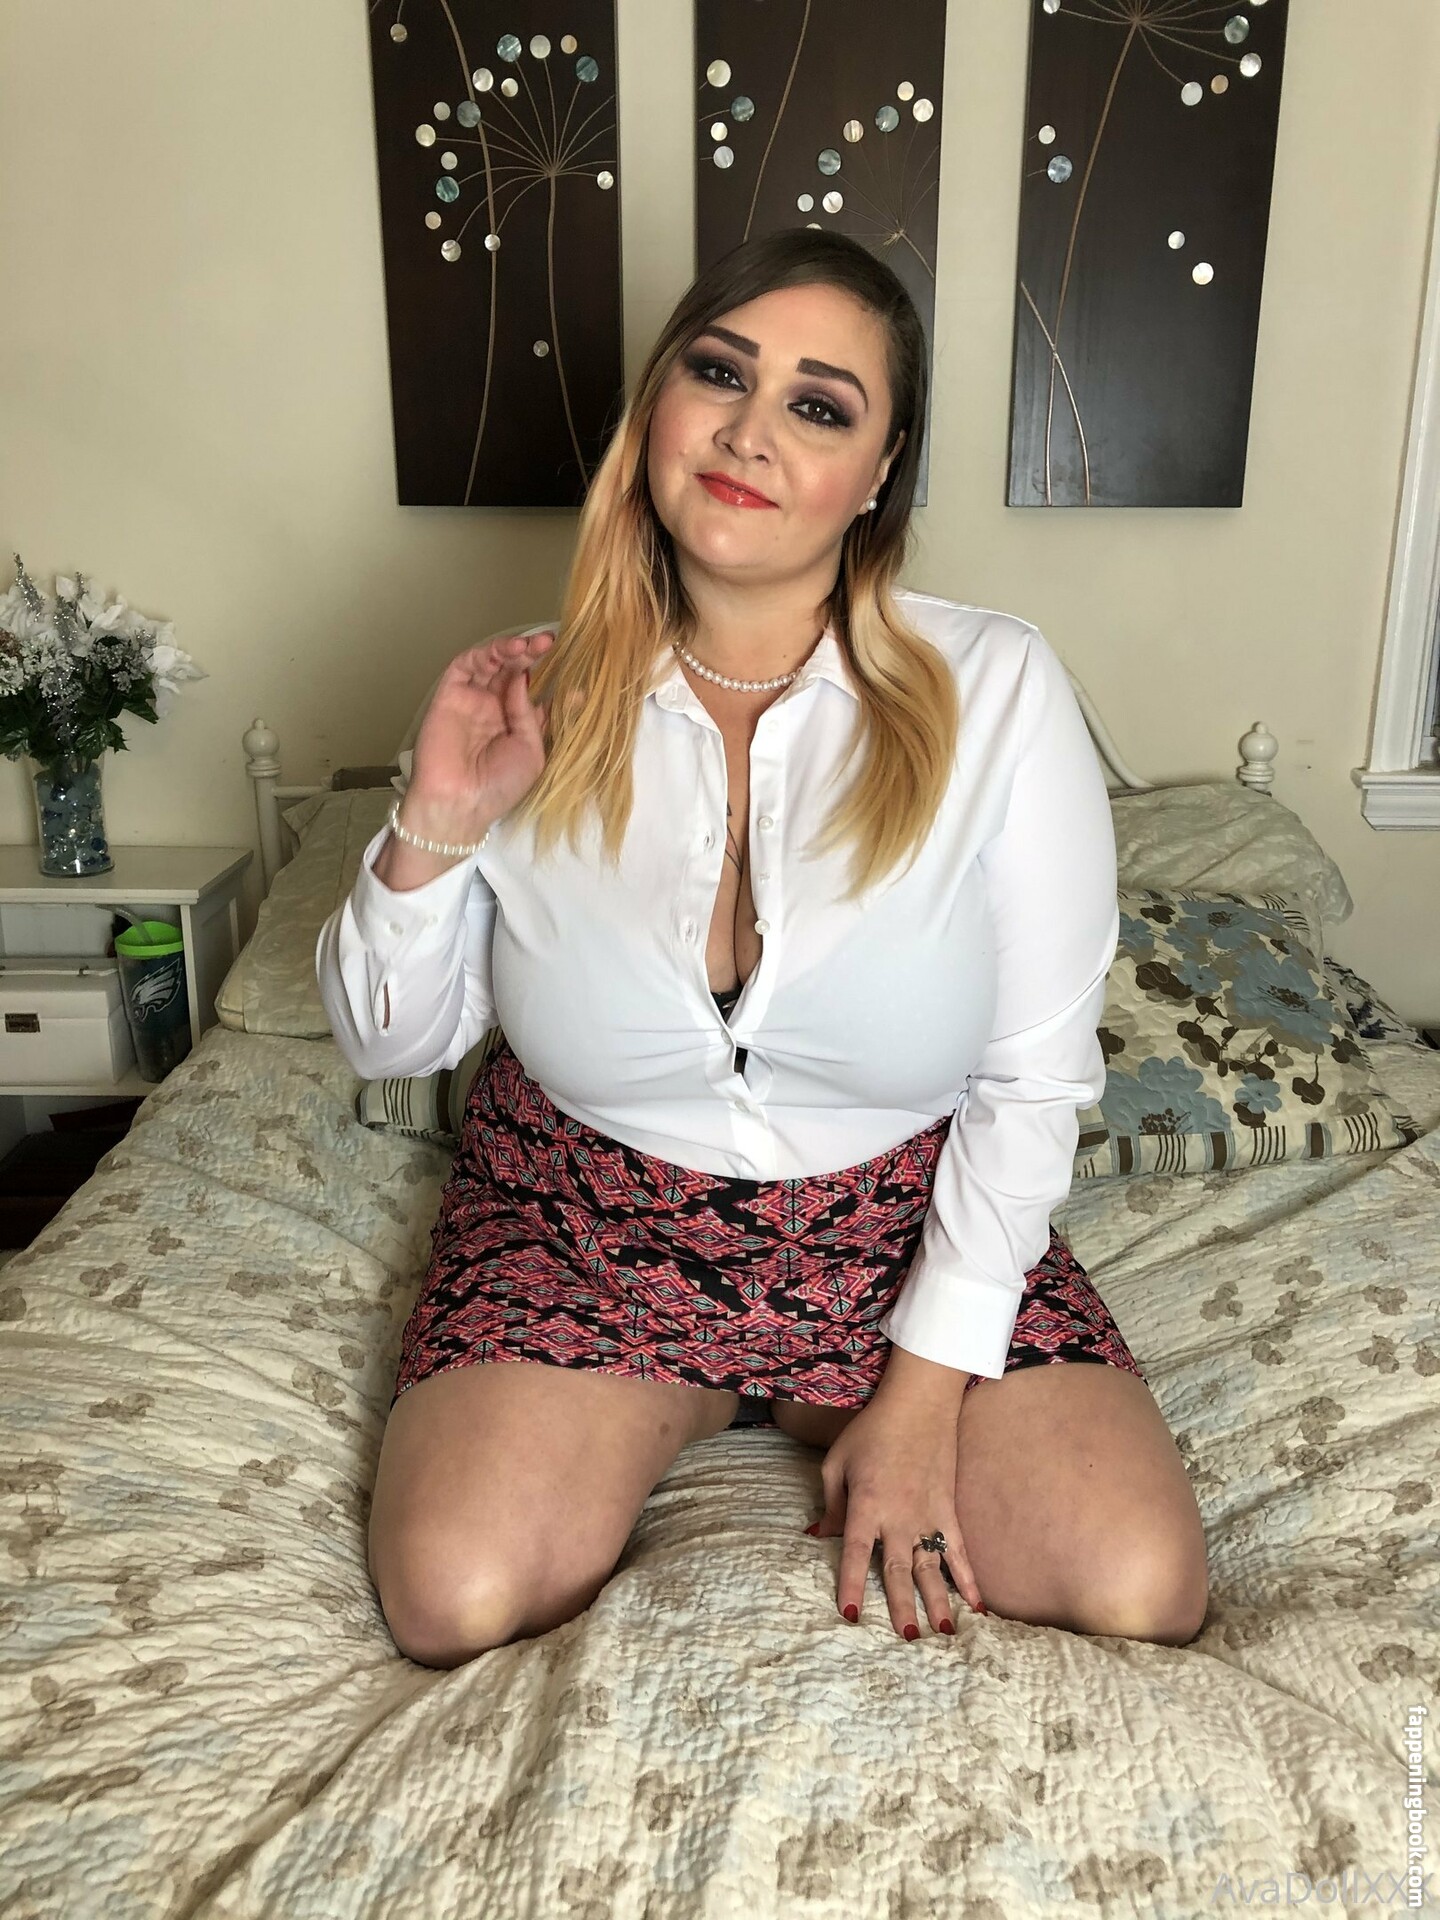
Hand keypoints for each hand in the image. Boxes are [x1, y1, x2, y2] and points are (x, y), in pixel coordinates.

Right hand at [407, 627, 555, 832]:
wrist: (461, 803)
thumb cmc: (499, 786)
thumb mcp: (531, 751)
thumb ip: (531, 714)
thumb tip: (532, 679)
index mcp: (513, 723)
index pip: (531, 689)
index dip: (547, 672)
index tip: (567, 657)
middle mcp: (492, 708)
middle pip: (512, 670)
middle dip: (531, 653)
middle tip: (549, 642)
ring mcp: (470, 700)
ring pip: (490, 662)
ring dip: (511, 648)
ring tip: (531, 644)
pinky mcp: (449, 695)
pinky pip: (465, 665)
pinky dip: (486, 653)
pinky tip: (508, 652)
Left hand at [806, 1390, 982, 1635]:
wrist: (917, 1404)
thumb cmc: (871, 1431)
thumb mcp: (837, 1462)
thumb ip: (831, 1503)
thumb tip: (819, 1536)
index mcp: (867, 1504)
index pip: (854, 1552)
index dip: (850, 1584)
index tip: (851, 1616)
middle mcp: (898, 1516)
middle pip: (897, 1570)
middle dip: (900, 1606)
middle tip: (905, 1638)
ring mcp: (928, 1514)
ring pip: (932, 1566)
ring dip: (937, 1601)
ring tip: (942, 1634)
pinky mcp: (948, 1509)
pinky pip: (959, 1549)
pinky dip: (968, 1577)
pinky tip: (976, 1605)